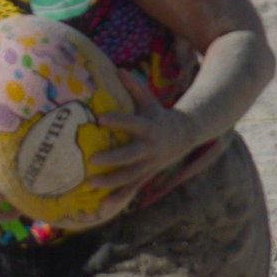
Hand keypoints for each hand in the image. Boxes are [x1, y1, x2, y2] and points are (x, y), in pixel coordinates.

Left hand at [88, 71, 201, 199]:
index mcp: (149, 128)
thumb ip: (134, 87)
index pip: (132, 124)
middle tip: (92, 160)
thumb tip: (117, 69)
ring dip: (111, 182)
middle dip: (113, 159)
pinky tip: (102, 208)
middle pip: (131, 156)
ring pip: (130, 176)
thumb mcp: (149, 101)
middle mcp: (150, 149)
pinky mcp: (146, 175)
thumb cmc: (158, 115)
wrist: (185, 136)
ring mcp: (149, 165)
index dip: (119, 121)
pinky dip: (118, 198)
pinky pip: (131, 189)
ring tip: (90, 183)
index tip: (101, 118)